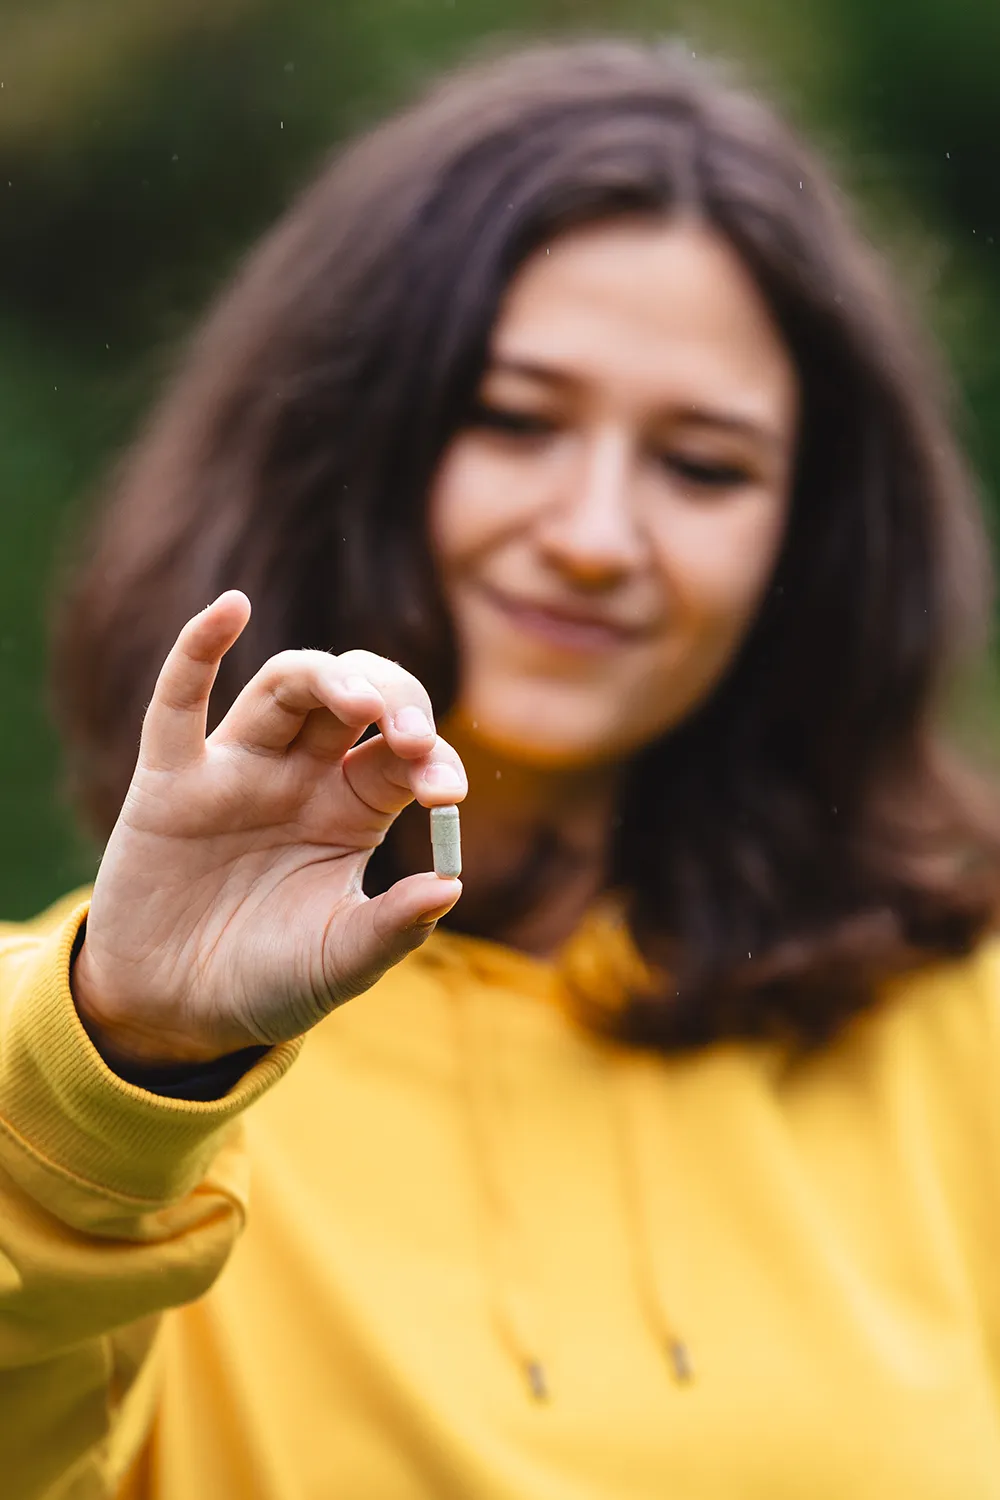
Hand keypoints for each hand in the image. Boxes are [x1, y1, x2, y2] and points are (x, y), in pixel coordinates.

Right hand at [71, 592, 465, 1065]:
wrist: (176, 1014)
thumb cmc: (269, 982)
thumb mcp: (340, 964)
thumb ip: (392, 929)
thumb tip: (451, 887)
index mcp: (354, 808)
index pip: (405, 755)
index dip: (432, 758)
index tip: (447, 792)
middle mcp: (301, 775)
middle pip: (354, 696)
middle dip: (392, 699)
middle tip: (410, 735)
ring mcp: (236, 769)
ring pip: (285, 685)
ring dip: (326, 677)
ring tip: (359, 701)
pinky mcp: (171, 781)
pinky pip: (179, 702)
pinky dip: (199, 648)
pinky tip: (229, 607)